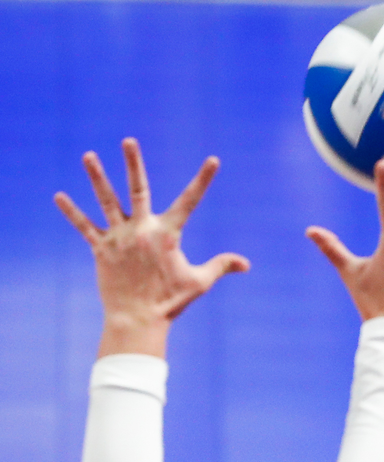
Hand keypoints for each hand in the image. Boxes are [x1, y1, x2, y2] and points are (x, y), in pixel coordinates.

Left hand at [55, 138, 249, 358]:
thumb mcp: (199, 282)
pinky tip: (59, 196)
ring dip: (97, 177)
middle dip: (133, 163)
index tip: (213, 160)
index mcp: (167, 234)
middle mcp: (142, 230)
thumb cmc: (171, 302)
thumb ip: (221, 266)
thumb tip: (247, 264)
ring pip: (107, 201)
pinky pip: (84, 227)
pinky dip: (71, 212)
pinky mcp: (101, 250)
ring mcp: (119, 238)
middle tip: (129, 140)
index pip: (190, 201)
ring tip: (88, 155)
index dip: (203, 180)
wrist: (138, 320)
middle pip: (138, 189)